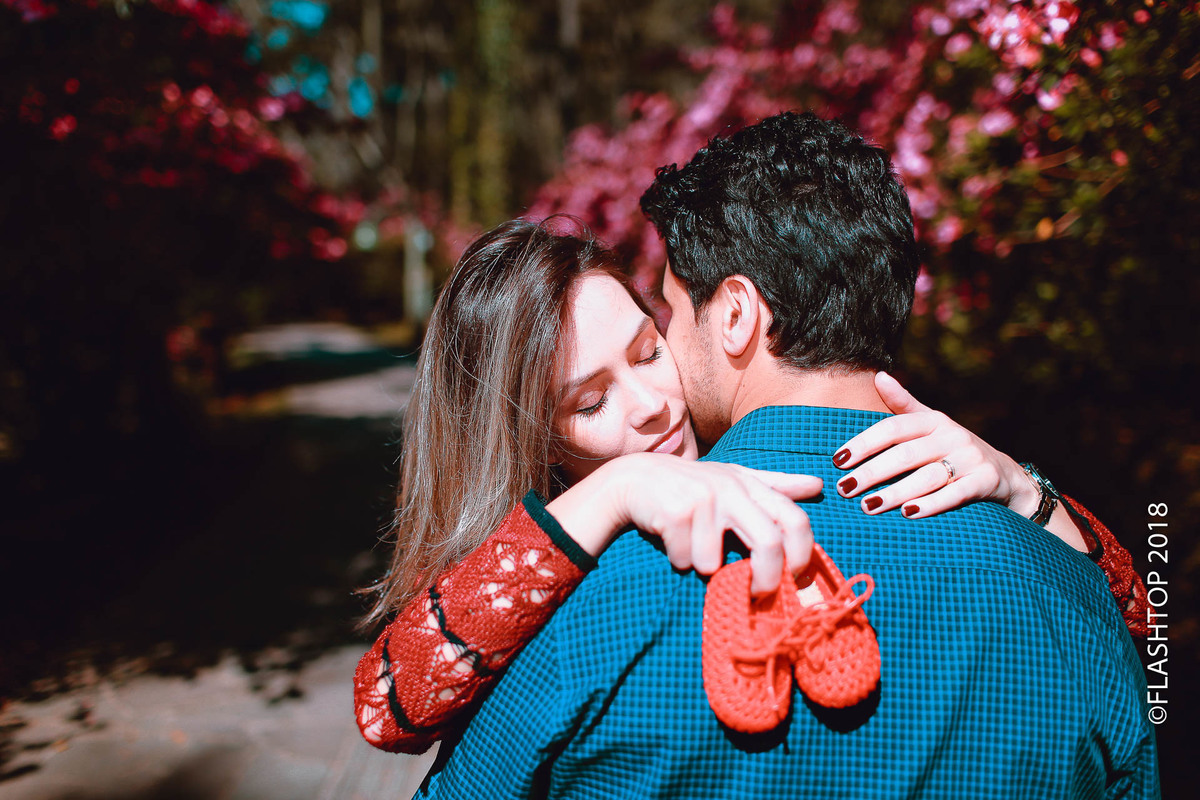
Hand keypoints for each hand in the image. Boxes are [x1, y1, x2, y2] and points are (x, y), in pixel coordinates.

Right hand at [549, 453, 821, 594]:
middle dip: (766, 580)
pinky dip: (679, 560)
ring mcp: (703, 498)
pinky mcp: (676, 511)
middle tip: (756, 595)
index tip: (794, 578)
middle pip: (768, 545)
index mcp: (751, 485)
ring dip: (702, 567)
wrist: (636, 477)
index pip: (795, 520)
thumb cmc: (692, 485)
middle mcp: (732, 488)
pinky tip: (671, 541)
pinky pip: (685, 559)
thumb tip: (818, 484)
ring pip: (714, 562)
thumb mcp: (735, 480)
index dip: (802, 554)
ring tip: (693, 549)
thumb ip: (776, 485)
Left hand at [832, 372, 1038, 518]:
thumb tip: (878, 376)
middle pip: (905, 454)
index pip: (893, 427)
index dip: (864, 442)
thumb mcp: (931, 424)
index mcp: (933, 420)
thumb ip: (903, 404)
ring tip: (868, 506)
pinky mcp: (984, 481)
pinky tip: (908, 514)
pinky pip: (955, 494)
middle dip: (872, 472)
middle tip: (845, 488)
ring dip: (895, 492)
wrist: (1004, 474)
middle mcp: (951, 436)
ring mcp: (970, 458)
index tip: (838, 459)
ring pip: (926, 476)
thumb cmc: (953, 450)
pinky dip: (931, 504)